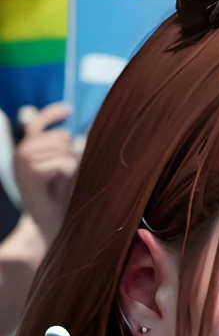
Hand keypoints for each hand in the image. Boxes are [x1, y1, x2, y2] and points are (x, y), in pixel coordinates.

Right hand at [15, 103, 78, 238]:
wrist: (55, 225)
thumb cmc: (64, 198)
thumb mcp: (66, 169)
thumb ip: (67, 150)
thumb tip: (78, 132)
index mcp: (28, 152)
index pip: (36, 124)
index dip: (51, 115)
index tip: (68, 110)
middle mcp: (22, 156)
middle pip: (59, 137)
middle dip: (71, 153)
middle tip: (64, 176)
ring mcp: (23, 165)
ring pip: (62, 150)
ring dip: (71, 164)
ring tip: (62, 182)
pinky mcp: (29, 176)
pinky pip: (62, 163)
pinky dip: (68, 173)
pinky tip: (59, 185)